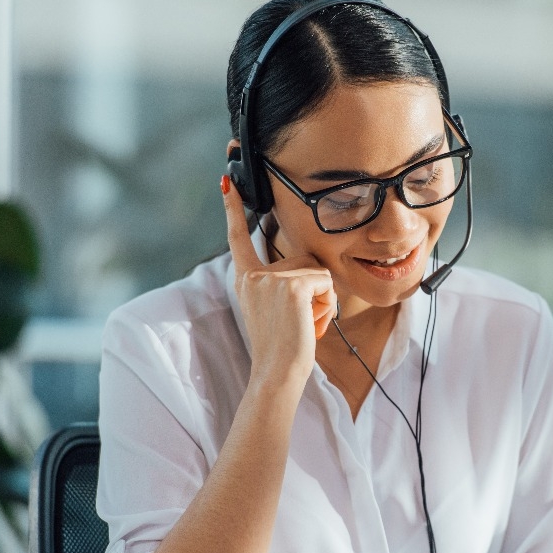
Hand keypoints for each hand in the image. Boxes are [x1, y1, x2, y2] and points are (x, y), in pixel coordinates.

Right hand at [222, 176, 336, 395]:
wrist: (278, 373)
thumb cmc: (282, 349)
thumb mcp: (277, 310)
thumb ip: (285, 285)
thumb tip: (314, 273)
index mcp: (246, 279)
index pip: (238, 237)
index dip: (233, 207)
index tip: (226, 179)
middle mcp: (254, 275)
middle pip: (304, 260)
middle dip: (314, 289)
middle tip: (299, 321)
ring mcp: (271, 279)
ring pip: (318, 273)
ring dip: (322, 301)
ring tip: (304, 325)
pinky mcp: (292, 286)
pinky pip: (326, 284)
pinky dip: (326, 306)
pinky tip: (310, 325)